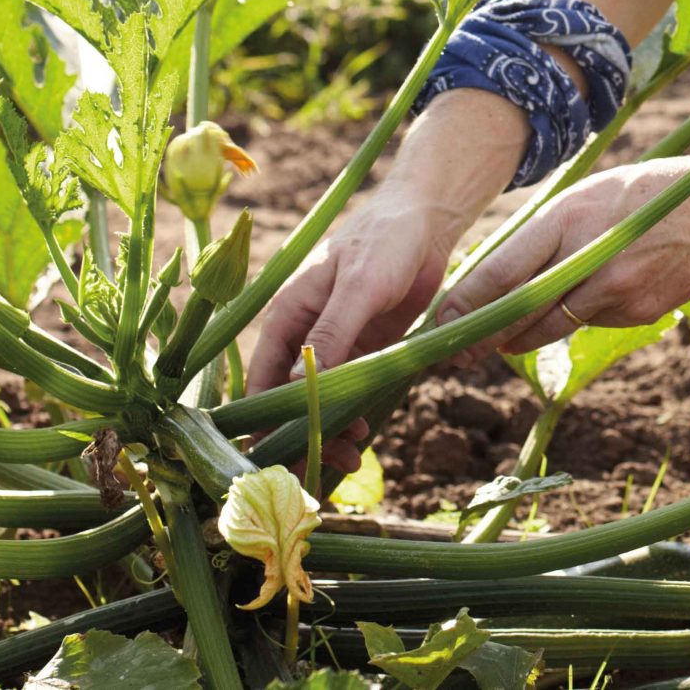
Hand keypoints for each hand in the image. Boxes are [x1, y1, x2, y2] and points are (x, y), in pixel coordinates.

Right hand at [245, 194, 461, 472]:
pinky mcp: (363, 348)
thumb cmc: (386, 241)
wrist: (427, 220)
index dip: (264, 421)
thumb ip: (332, 332)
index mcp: (287, 315)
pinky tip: (365, 433)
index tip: (275, 460)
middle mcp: (303, 334)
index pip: (262, 378)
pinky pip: (348, 391)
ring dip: (328, 431)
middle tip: (324, 469)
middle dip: (300, 436)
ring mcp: (333, 343)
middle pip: (287, 399)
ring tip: (353, 455)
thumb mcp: (359, 285)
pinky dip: (351, 415)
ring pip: (318, 401)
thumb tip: (300, 386)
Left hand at [438, 157, 689, 354]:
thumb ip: (549, 231)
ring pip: (551, 326)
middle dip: (485, 333)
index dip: (467, 304)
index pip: (503, 271)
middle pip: (520, 310)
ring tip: (500, 342)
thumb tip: (504, 271)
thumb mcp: (590, 194)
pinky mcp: (635, 314)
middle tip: (458, 349)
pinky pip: (590, 323)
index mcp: (570, 217)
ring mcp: (615, 292)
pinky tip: (584, 303)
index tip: (440, 323)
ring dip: (522, 337)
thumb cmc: (650, 192)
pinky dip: (577, 319)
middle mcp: (588, 257)